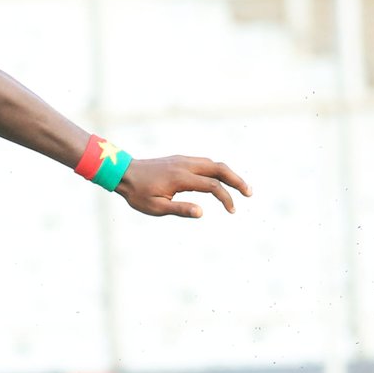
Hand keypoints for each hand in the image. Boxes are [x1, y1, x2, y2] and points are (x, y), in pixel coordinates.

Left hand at [117, 155, 249, 218]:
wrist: (124, 173)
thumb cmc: (138, 193)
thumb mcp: (156, 207)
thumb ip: (179, 209)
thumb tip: (201, 212)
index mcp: (181, 178)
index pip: (212, 186)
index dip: (226, 198)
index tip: (232, 211)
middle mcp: (185, 165)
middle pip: (219, 168)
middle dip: (237, 180)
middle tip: (249, 193)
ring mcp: (183, 160)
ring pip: (213, 163)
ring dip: (229, 174)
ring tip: (240, 187)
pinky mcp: (180, 160)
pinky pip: (204, 162)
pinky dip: (217, 170)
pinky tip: (221, 180)